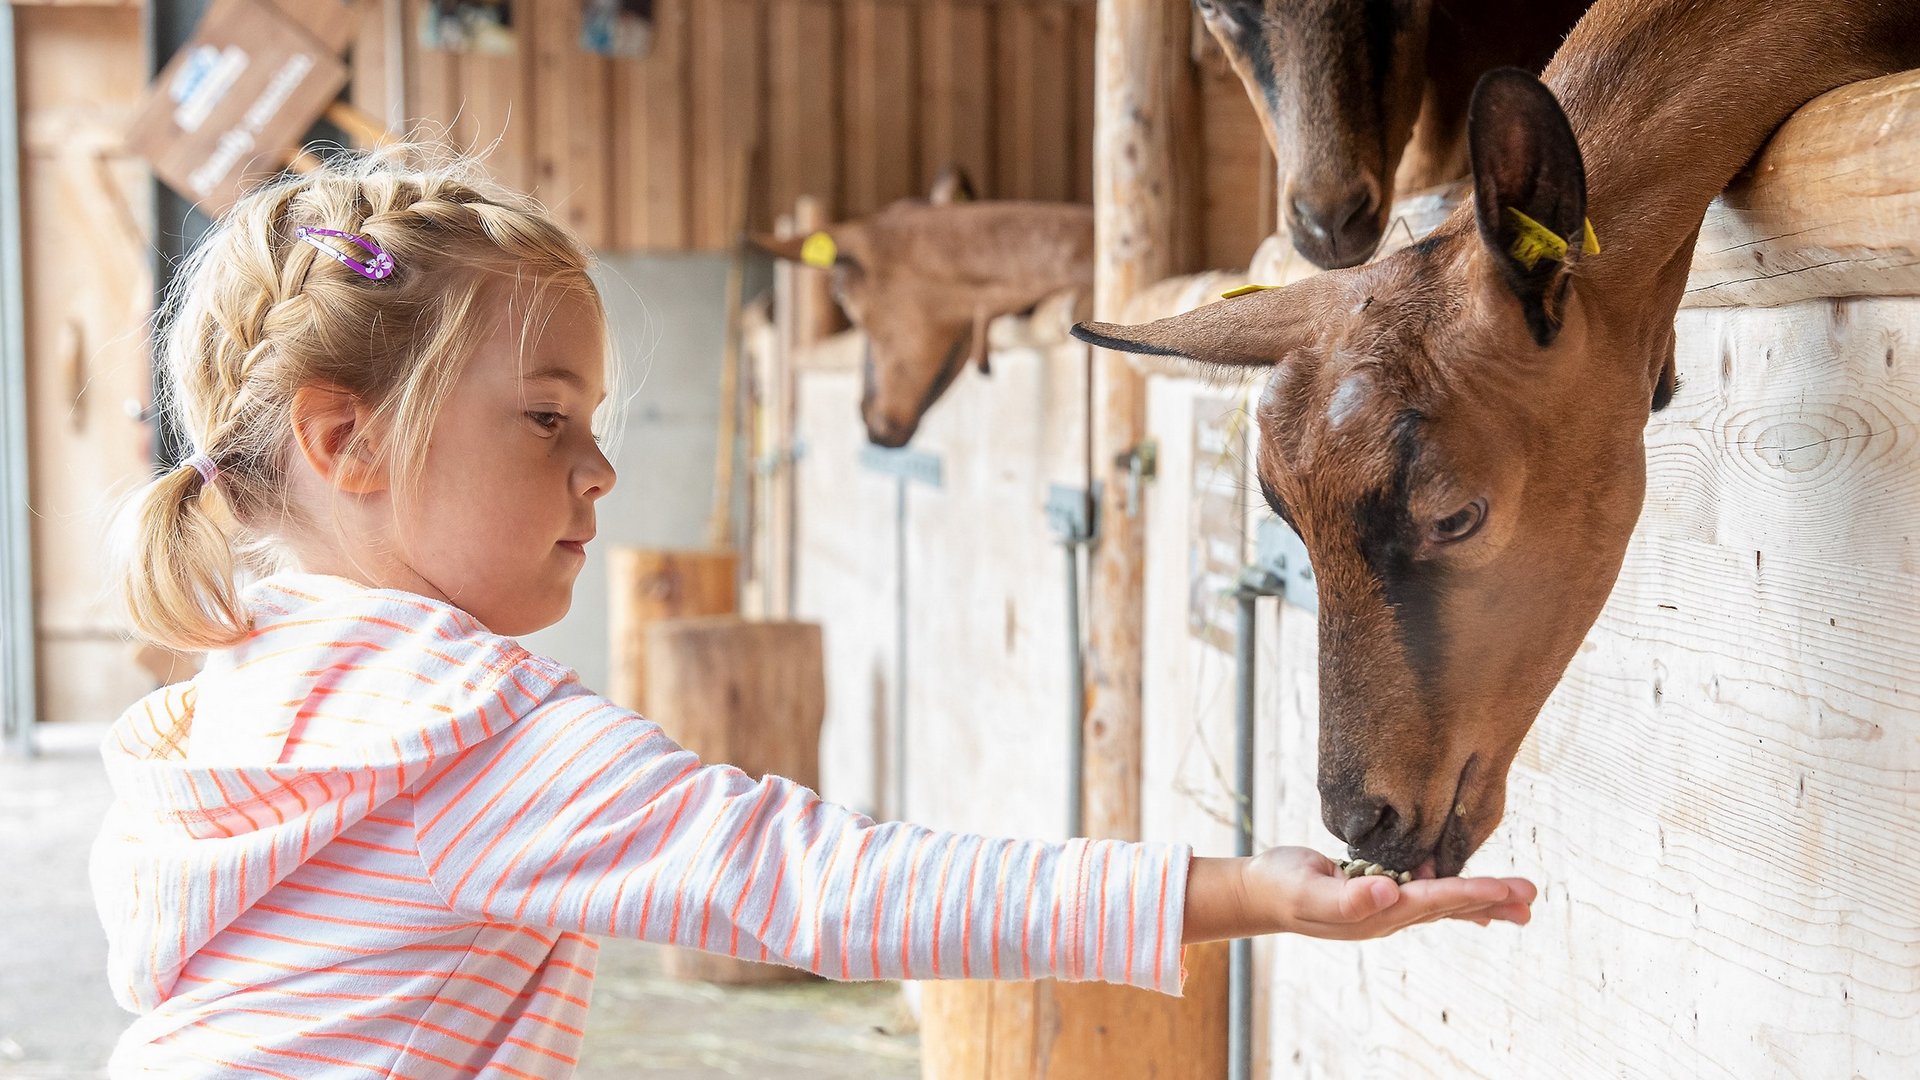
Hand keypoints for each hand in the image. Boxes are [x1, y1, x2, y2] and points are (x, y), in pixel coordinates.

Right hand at [1182, 847, 1536, 942]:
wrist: (1261, 893)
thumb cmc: (1281, 887)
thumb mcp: (1308, 889)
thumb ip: (1347, 895)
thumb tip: (1388, 893)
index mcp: (1377, 912)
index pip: (1433, 901)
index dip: (1470, 893)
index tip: (1504, 889)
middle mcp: (1388, 914)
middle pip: (1449, 906)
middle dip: (1491, 901)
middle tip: (1530, 897)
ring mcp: (1385, 906)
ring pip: (1443, 903)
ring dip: (1481, 900)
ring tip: (1517, 901)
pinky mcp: (1379, 892)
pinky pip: (1426, 895)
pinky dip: (1454, 894)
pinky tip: (1470, 897)